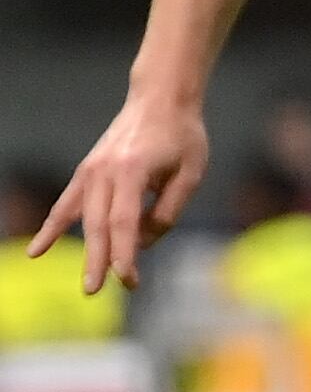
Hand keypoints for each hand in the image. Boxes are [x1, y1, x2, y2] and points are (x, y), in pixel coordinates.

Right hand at [33, 90, 206, 294]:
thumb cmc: (182, 136)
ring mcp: (91, 171)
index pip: (125, 220)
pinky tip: (37, 251)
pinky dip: (53, 228)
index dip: (125, 252)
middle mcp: (105, 171)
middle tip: (98, 292)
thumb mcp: (191, 172)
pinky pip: (66, 204)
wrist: (159, 100)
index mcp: (133, 170)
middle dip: (101, 260)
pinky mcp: (86, 172)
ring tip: (87, 284)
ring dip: (85, 252)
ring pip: (82, 219)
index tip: (127, 279)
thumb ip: (169, 209)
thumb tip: (143, 243)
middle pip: (100, 224)